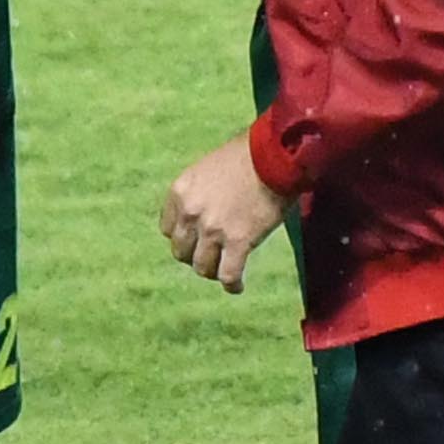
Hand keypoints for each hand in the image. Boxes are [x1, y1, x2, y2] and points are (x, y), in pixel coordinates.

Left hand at [165, 134, 291, 291]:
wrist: (274, 155)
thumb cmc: (247, 156)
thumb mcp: (208, 168)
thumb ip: (200, 193)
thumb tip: (205, 213)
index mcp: (180, 192)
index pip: (168, 229)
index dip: (183, 237)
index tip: (195, 240)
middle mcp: (191, 213)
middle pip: (182, 251)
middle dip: (194, 257)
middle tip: (210, 257)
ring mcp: (213, 229)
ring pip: (202, 267)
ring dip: (213, 272)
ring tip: (224, 271)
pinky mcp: (238, 241)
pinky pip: (228, 274)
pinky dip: (232, 285)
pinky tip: (237, 287)